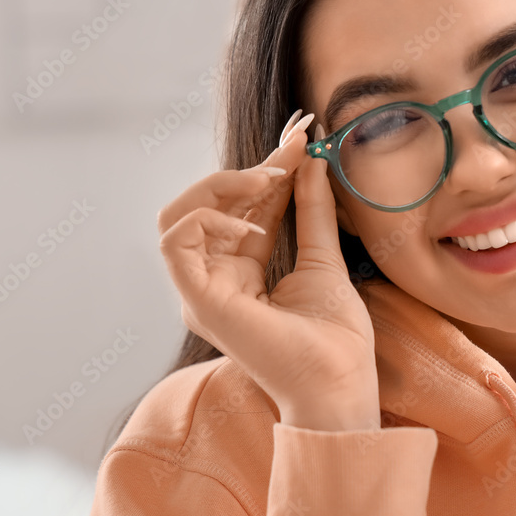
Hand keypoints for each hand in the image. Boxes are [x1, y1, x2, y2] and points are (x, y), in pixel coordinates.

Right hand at [156, 111, 380, 430]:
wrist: (341, 381)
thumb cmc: (336, 336)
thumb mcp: (323, 257)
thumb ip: (311, 210)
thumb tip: (311, 160)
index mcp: (240, 274)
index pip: (241, 208)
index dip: (266, 168)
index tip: (301, 134)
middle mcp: (214, 281)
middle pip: (206, 205)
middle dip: (248, 167)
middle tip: (295, 146)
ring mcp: (202, 292)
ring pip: (176, 215)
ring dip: (221, 185)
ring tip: (271, 181)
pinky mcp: (199, 300)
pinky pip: (174, 242)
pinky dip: (208, 219)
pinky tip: (254, 227)